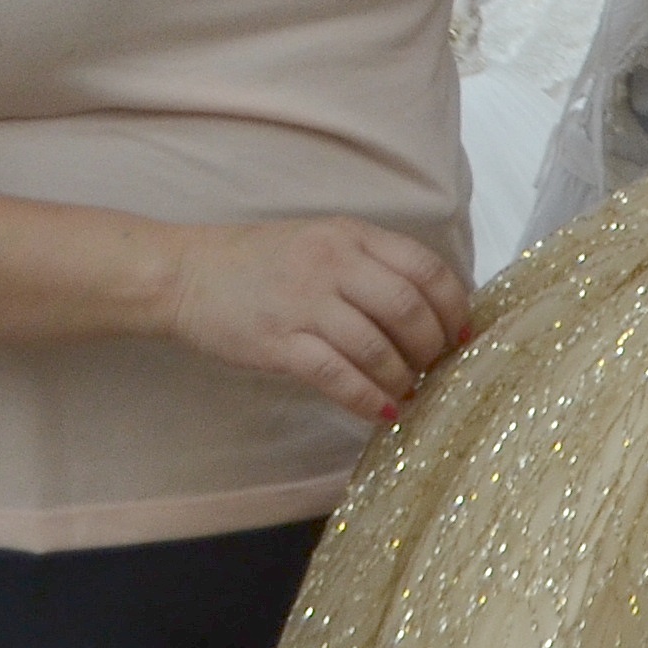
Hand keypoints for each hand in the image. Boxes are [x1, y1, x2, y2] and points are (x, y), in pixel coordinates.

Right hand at [161, 218, 474, 424]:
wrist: (184, 274)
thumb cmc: (261, 262)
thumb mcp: (324, 240)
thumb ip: (372, 263)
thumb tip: (431, 309)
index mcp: (352, 236)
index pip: (427, 269)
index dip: (455, 306)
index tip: (462, 333)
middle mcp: (333, 264)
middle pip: (409, 310)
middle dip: (433, 346)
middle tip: (434, 367)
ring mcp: (304, 304)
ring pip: (377, 347)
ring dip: (402, 377)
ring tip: (407, 390)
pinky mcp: (277, 343)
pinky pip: (336, 375)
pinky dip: (367, 397)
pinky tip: (382, 411)